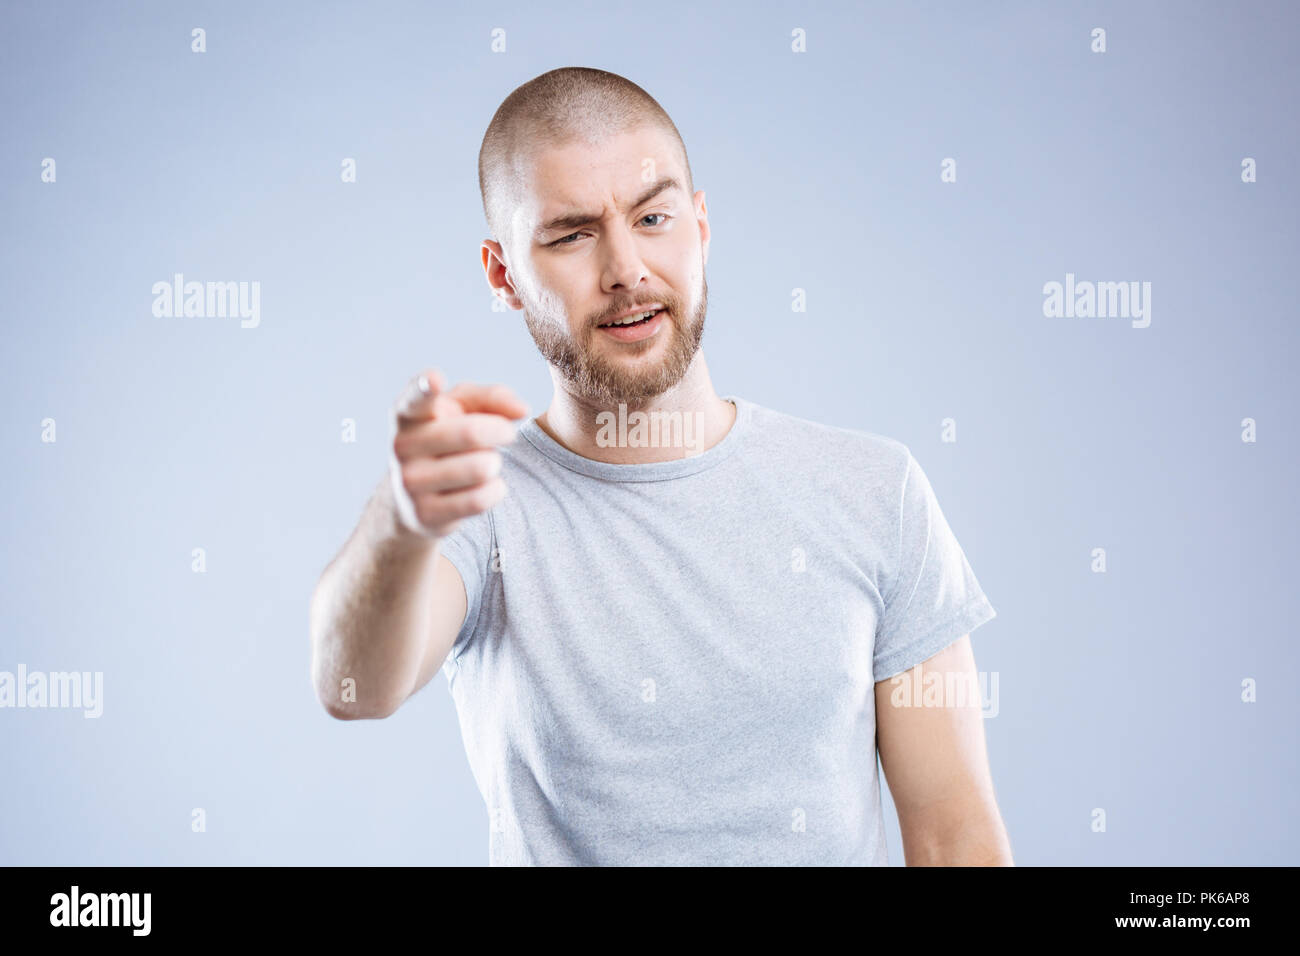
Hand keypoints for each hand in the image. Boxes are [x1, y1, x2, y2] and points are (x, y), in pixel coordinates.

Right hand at [387, 368, 529, 539]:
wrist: (413, 498)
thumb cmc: (445, 437)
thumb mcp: (463, 409)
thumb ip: (491, 397)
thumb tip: (521, 409)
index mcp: (408, 414)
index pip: (415, 399)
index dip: (425, 387)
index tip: (435, 379)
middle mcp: (401, 446)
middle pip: (470, 433)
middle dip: (501, 431)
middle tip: (508, 433)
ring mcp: (410, 482)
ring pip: (480, 468)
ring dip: (494, 463)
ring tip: (485, 463)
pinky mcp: (425, 513)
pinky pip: (480, 499)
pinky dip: (495, 490)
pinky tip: (486, 486)